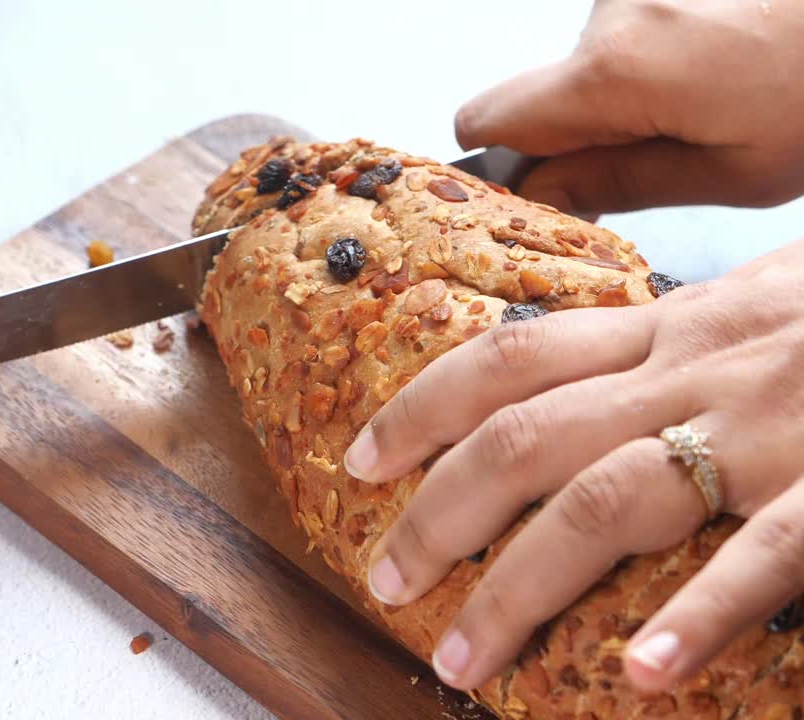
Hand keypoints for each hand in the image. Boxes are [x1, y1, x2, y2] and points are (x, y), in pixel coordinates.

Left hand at [342, 240, 803, 691]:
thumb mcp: (760, 303)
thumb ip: (675, 343)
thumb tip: (582, 388)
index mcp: (675, 327)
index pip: (509, 358)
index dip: (420, 407)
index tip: (359, 459)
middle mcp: (699, 369)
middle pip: (522, 437)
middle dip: (436, 512)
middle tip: (381, 578)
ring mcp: (771, 429)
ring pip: (603, 502)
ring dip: (517, 586)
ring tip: (459, 656)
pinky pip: (763, 555)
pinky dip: (696, 614)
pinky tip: (637, 673)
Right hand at [456, 0, 803, 215]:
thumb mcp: (737, 172)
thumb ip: (621, 183)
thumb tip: (547, 195)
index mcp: (615, 71)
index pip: (488, 119)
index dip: (502, 160)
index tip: (543, 186)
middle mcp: (612, 10)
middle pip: (551, 88)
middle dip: (595, 125)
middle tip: (681, 143)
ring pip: (603, 55)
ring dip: (644, 84)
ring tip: (731, 91)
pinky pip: (642, 21)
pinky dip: (675, 47)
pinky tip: (737, 55)